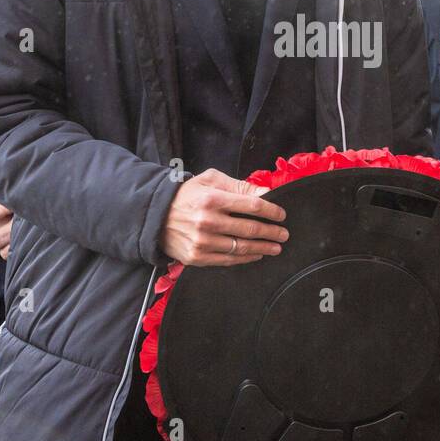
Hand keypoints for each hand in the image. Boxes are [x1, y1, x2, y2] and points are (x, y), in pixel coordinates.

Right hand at [160, 169, 287, 266]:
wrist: (156, 216)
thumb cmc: (188, 195)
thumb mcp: (211, 180)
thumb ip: (239, 186)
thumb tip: (266, 194)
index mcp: (212, 198)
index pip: (252, 205)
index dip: (271, 211)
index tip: (282, 215)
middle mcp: (207, 221)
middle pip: (250, 228)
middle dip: (272, 232)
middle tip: (284, 234)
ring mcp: (202, 242)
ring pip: (241, 247)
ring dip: (263, 248)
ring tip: (275, 247)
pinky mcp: (197, 257)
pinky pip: (228, 260)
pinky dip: (246, 258)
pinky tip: (256, 254)